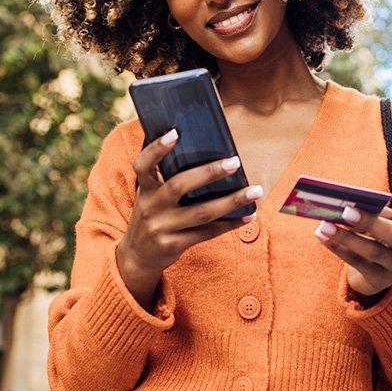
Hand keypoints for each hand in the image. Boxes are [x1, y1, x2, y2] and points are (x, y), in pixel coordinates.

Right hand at [117, 129, 262, 305]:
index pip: (143, 165)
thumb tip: (203, 154)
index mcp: (145, 190)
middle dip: (209, 172)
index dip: (156, 149)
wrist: (136, 258)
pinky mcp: (173, 245)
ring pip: (201, 212)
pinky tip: (248, 215)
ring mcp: (162, 228)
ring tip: (255, 191)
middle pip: (179, 186)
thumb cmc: (151, 217)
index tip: (174, 133)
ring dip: (231, 201)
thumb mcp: (149, 197)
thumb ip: (165, 179)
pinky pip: (207, 233)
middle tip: (235, 162)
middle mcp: (151, 207)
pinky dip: (230, 224)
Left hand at [314, 205, 391, 298]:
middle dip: (369, 221)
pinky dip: (338, 249)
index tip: (358, 202)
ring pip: (372, 250)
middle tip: (345, 212)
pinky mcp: (380, 280)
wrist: (376, 277)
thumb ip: (368, 217)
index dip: (379, 210)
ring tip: (325, 226)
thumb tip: (345, 205)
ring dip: (346, 236)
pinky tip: (323, 238)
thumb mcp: (377, 229)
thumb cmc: (374, 243)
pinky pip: (357, 263)